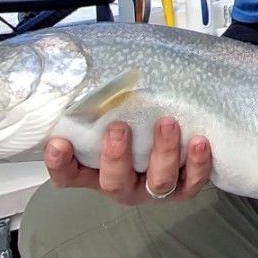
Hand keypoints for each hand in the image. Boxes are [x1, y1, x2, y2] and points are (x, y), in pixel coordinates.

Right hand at [44, 117, 212, 204]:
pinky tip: (199, 142)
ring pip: (158, 182)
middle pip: (114, 183)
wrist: (172, 131)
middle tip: (119, 129)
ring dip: (163, 153)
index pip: (68, 174)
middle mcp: (123, 184)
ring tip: (167, 123)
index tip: (58, 143)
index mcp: (95, 171)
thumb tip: (88, 68)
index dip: (59, 163)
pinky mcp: (183, 188)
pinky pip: (191, 183)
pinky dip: (197, 164)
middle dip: (116, 157)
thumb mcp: (109, 113)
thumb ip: (97, 102)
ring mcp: (153, 189)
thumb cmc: (132, 121)